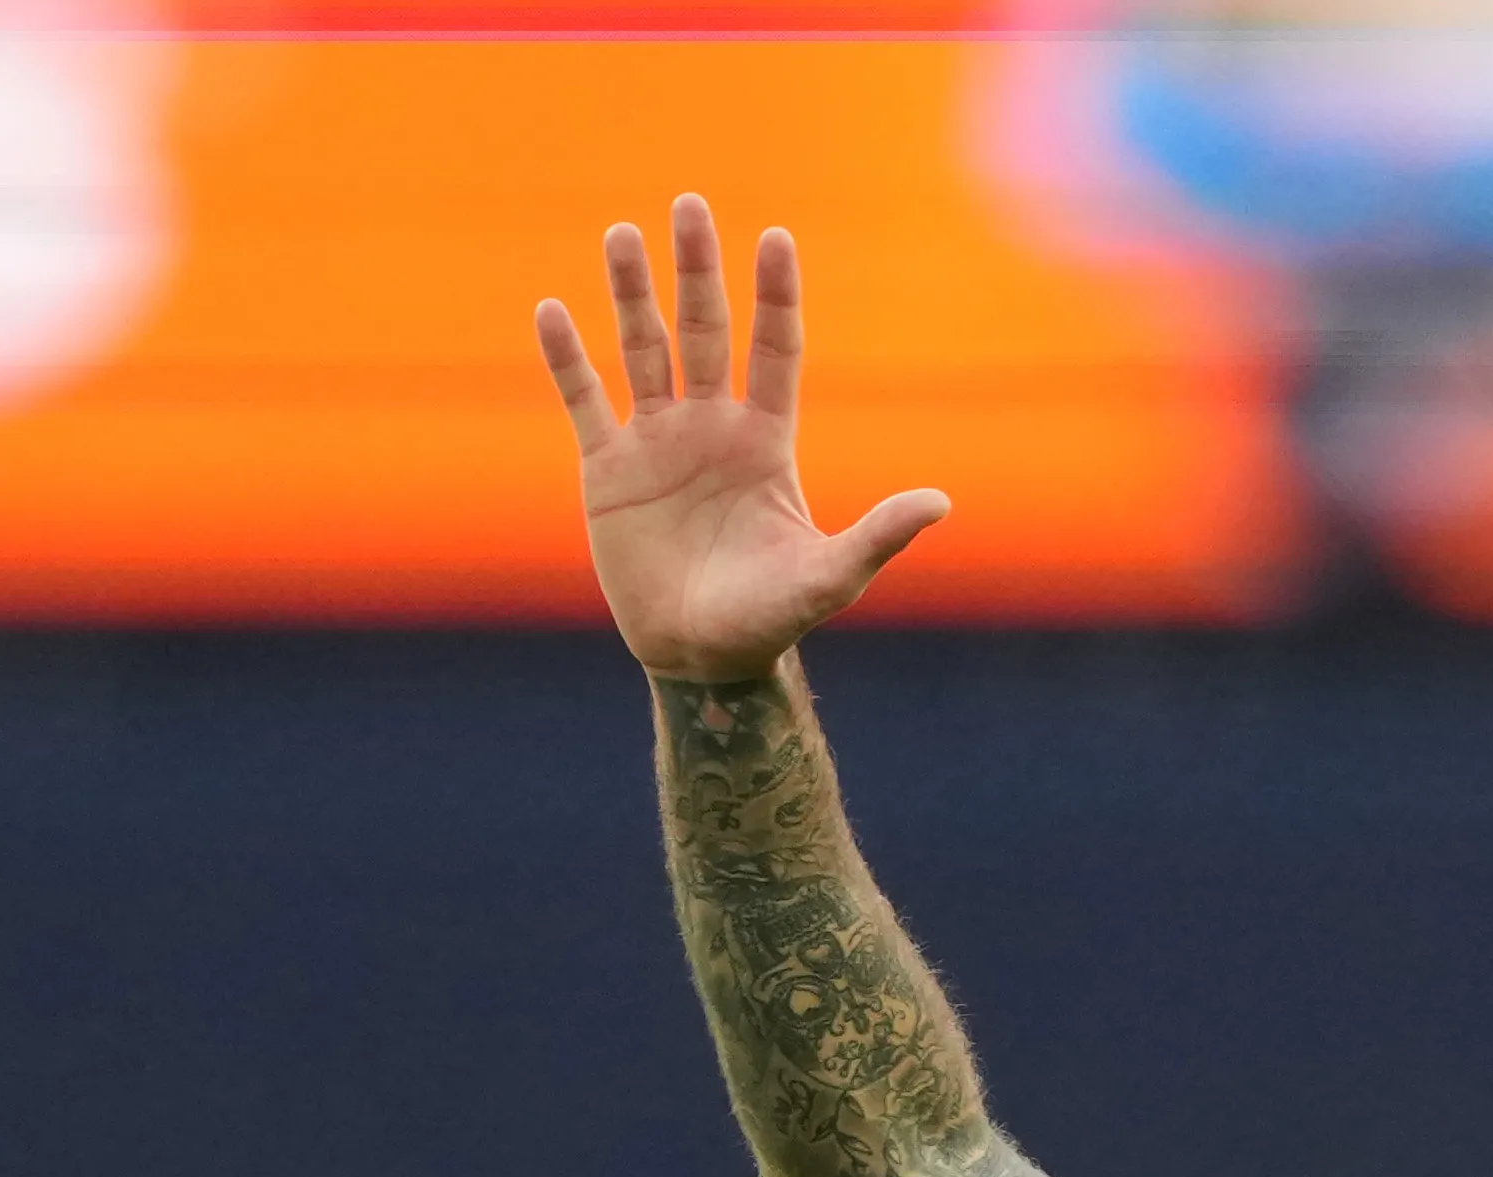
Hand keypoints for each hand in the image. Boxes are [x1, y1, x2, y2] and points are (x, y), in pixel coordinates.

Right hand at [535, 196, 947, 682]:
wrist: (703, 657)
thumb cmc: (771, 618)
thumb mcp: (830, 576)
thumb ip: (879, 535)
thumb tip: (942, 502)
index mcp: (766, 442)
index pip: (775, 351)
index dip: (775, 296)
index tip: (776, 237)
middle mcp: (711, 428)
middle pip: (705, 332)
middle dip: (697, 271)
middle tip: (691, 204)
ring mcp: (657, 442)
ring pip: (641, 349)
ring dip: (630, 293)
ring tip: (623, 233)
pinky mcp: (607, 468)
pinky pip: (584, 400)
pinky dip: (566, 358)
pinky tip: (551, 309)